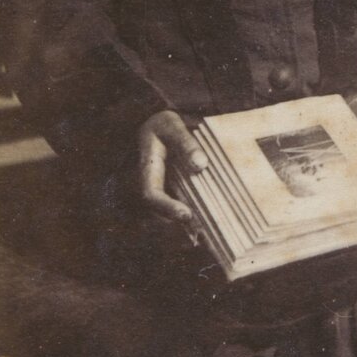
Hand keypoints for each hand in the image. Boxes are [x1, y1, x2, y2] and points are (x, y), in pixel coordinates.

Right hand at [136, 109, 207, 224]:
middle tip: (205, 231)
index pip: (151, 194)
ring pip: (167, 214)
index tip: (186, 214)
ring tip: (209, 230)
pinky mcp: (169, 192)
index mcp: (147, 169)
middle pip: (159, 212)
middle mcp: (150, 184)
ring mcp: (159, 190)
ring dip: (186, 223)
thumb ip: (185, 143)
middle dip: (180, 223)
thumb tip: (200, 164)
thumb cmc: (163, 125)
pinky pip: (177, 207)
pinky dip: (191, 214)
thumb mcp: (172, 126)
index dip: (167, 207)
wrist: (156, 126)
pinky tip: (209, 220)